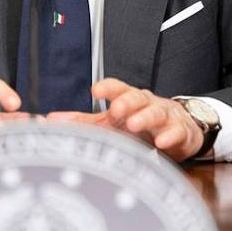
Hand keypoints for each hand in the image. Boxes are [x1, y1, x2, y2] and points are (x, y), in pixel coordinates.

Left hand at [47, 78, 203, 161]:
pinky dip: (170, 137)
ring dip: (145, 118)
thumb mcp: (110, 122)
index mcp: (128, 99)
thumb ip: (83, 122)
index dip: (108, 88)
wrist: (180, 129)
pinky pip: (177, 132)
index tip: (95, 90)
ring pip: (156, 113)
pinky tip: (162, 142)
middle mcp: (146, 104)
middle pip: (137, 98)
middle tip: (116, 109)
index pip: (118, 88)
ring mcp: (165, 117)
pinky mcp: (181, 132)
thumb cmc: (140, 124)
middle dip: (127, 102)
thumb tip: (51, 121)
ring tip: (134, 124)